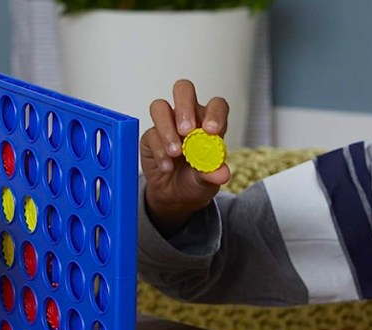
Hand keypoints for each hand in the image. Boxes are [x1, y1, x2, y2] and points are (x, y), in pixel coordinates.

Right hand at [140, 79, 231, 235]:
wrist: (174, 196)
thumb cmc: (195, 180)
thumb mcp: (207, 180)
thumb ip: (213, 173)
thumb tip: (222, 173)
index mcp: (208, 122)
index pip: (215, 105)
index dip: (214, 113)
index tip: (211, 129)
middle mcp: (188, 117)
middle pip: (184, 91)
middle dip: (184, 108)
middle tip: (186, 131)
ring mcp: (167, 123)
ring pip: (160, 107)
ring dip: (167, 128)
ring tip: (175, 152)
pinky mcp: (150, 136)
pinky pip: (151, 134)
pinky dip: (159, 151)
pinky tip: (167, 166)